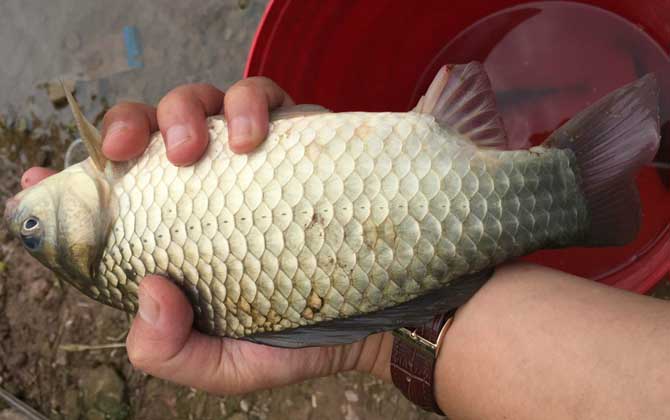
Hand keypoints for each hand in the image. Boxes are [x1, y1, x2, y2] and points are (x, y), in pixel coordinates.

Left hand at [21, 78, 392, 394]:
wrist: (374, 323)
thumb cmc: (293, 340)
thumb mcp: (222, 365)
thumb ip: (169, 350)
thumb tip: (150, 290)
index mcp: (182, 232)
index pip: (118, 195)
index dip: (74, 180)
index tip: (38, 180)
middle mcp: (213, 187)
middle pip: (154, 129)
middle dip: (131, 126)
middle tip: (134, 153)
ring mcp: (258, 160)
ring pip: (207, 100)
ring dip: (189, 110)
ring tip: (198, 147)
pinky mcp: (302, 142)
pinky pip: (272, 99)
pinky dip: (254, 105)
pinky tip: (254, 139)